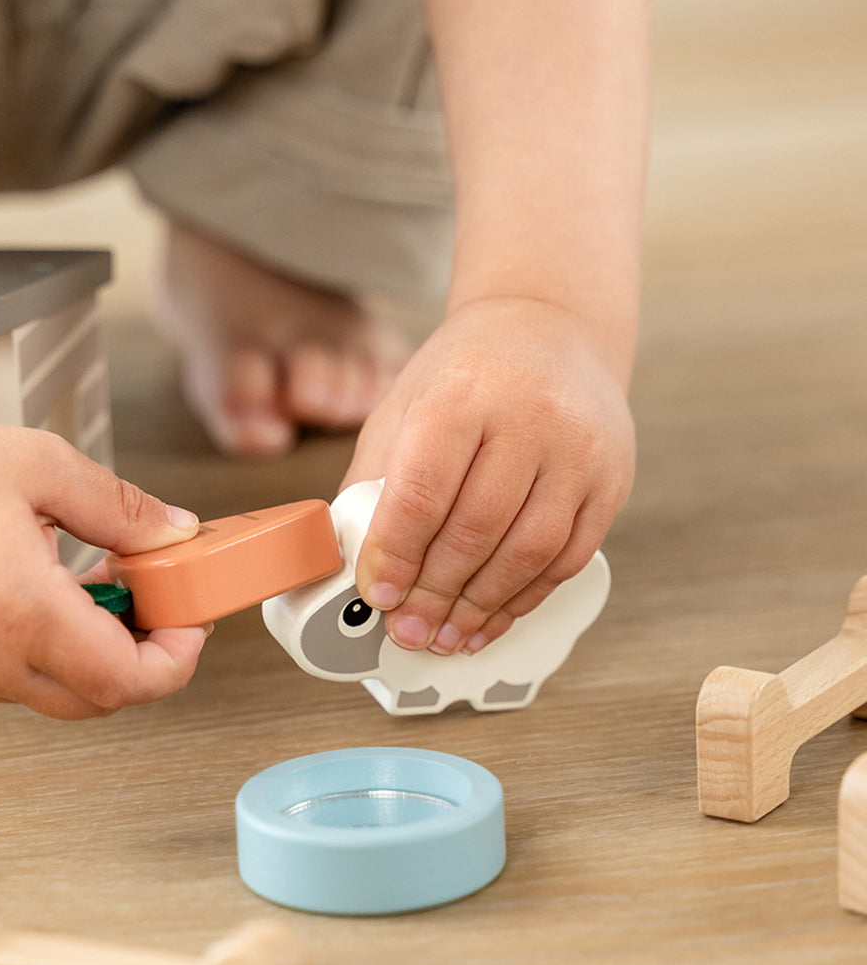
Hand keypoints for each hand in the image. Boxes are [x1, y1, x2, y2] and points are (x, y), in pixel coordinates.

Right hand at [0, 403, 207, 718]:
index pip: (127, 679)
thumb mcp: (46, 467)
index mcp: (19, 613)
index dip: (175, 659)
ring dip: (103, 653)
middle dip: (145, 655)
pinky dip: (62, 652)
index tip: (191, 621)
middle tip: (156, 595)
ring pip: (66, 695)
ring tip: (103, 581)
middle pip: (103, 699)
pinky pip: (29, 682)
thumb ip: (124, 510)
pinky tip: (61, 594)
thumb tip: (178, 535)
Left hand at [342, 297, 634, 653]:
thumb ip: (376, 481)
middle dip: (435, 594)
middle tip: (409, 631)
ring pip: (527, 553)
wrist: (551, 329)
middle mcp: (529, 419)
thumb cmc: (467, 375)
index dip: (396, 555)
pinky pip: (567, 558)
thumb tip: (352, 562)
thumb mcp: (404, 407)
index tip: (378, 595)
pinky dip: (525, 598)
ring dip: (481, 607)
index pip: (422, 492)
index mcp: (462, 396)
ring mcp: (579, 451)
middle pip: (475, 530)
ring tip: (447, 635)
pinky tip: (493, 617)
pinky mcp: (612, 480)